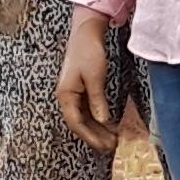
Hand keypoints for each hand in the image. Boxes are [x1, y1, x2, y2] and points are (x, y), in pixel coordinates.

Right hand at [54, 15, 122, 151]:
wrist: (86, 32)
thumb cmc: (89, 51)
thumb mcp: (95, 76)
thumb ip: (97, 99)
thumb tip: (102, 120)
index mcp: (66, 95)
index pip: (76, 123)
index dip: (90, 137)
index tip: (105, 146)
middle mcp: (66, 97)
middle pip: (80, 123)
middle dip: (95, 136)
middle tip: (113, 147)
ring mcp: (73, 94)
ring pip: (84, 118)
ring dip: (98, 130)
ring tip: (113, 139)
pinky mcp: (80, 90)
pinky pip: (88, 110)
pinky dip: (98, 119)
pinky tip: (110, 125)